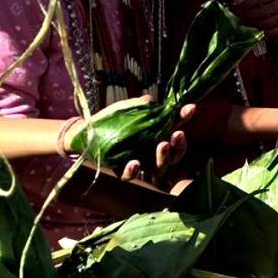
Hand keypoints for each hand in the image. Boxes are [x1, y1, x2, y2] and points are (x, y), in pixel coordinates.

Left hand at [66, 96, 195, 182]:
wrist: (86, 133)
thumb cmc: (111, 121)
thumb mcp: (126, 109)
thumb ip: (139, 105)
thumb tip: (151, 100)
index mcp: (157, 135)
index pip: (174, 128)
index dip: (184, 119)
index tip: (190, 108)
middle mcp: (152, 152)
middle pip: (175, 155)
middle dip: (179, 146)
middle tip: (177, 134)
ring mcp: (140, 163)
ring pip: (159, 168)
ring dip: (164, 158)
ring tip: (162, 145)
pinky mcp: (122, 171)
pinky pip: (131, 176)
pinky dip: (134, 171)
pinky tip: (135, 162)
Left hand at [232, 0, 277, 37]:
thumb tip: (238, 5)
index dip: (243, 5)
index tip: (233, 8)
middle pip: (259, 12)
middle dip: (246, 16)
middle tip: (237, 18)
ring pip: (265, 23)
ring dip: (252, 25)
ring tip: (244, 24)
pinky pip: (272, 32)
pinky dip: (262, 33)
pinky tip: (256, 31)